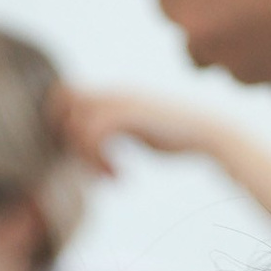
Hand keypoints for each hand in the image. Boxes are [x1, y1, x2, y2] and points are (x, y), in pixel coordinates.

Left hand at [53, 85, 226, 171]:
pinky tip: (121, 178)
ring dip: (86, 157)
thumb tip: (93, 147)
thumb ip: (113, 132)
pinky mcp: (130, 114)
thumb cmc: (175, 137)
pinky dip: (100, 161)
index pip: (66, 95)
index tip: (80, 154)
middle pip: (62, 101)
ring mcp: (121, 100)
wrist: (209, 132)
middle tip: (85, 164)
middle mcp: (112, 92)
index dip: (62, 123)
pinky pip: (94, 134)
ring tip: (110, 178)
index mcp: (112, 94)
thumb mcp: (137, 131)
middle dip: (65, 137)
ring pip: (76, 123)